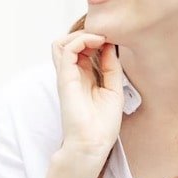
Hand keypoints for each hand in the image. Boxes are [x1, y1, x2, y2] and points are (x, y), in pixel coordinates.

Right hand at [52, 32, 123, 167]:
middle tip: (107, 37)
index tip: (114, 41)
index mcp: (84, 78)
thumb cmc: (102, 124)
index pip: (83, 50)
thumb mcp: (114, 90)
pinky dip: (81, 39)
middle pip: (70, 43)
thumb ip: (111, 67)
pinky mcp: (64, 78)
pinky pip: (66, 49)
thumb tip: (111, 46)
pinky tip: (97, 42)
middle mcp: (73, 75)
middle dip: (89, 34)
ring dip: (81, 34)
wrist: (92, 144)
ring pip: (62, 42)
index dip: (97, 39)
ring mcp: (66, 76)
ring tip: (100, 38)